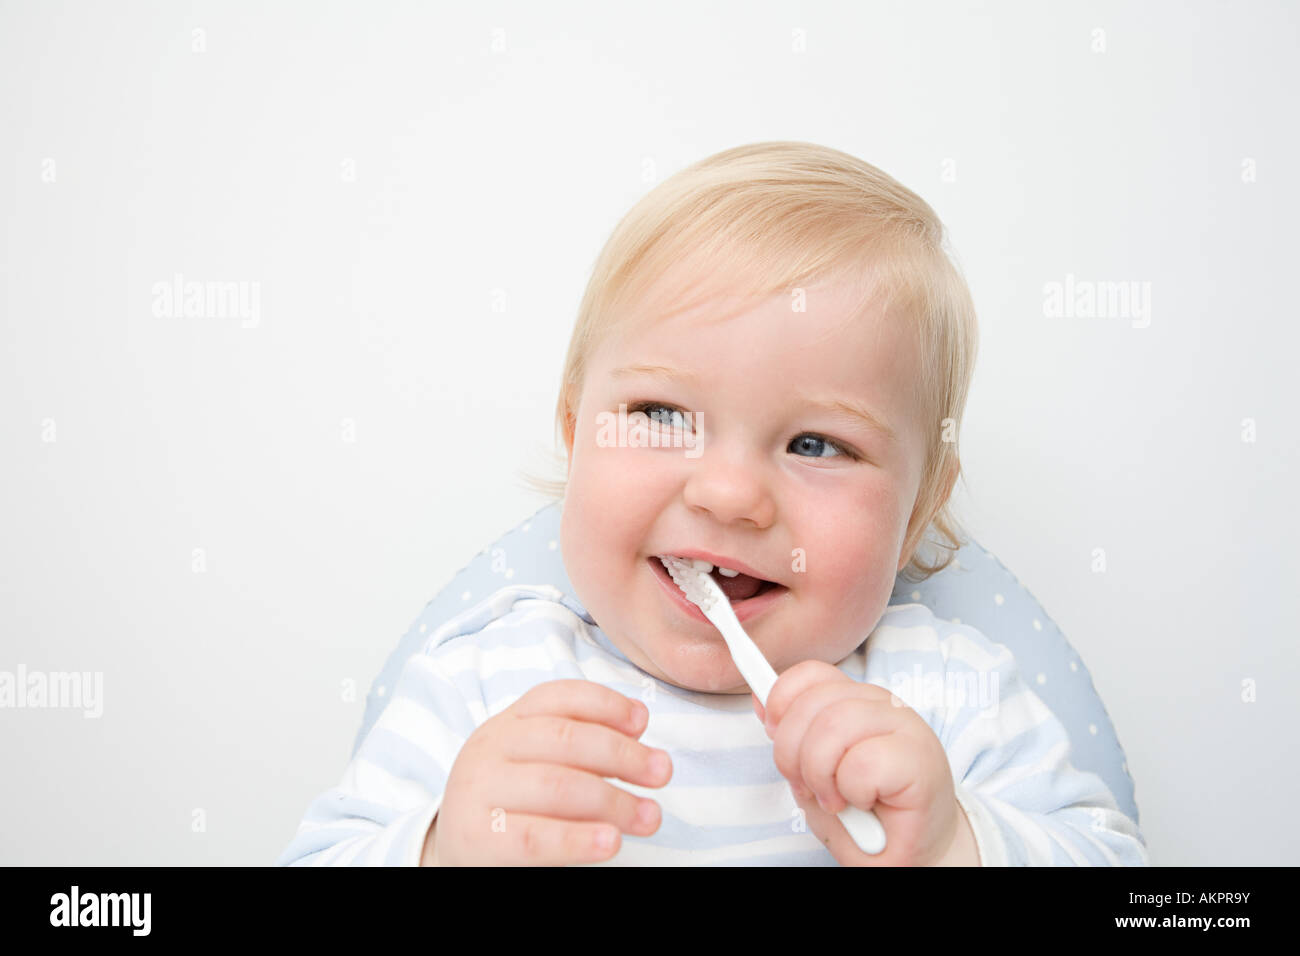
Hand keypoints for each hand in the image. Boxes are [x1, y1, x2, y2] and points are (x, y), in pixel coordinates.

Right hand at [425, 679, 671, 865]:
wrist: (454, 847)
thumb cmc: (511, 802)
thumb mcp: (536, 760)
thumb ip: (580, 744)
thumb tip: (638, 730)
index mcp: (509, 722)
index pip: (559, 697)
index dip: (605, 703)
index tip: (643, 722)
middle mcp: (491, 748)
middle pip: (565, 739)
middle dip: (622, 754)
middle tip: (662, 772)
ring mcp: (479, 792)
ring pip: (557, 786)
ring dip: (614, 801)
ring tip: (650, 817)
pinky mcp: (477, 838)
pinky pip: (535, 837)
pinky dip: (578, 839)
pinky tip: (610, 841)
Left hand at [755, 660, 972, 865]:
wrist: (912, 854)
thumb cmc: (865, 815)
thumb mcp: (813, 771)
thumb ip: (792, 734)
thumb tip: (760, 698)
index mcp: (856, 700)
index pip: (811, 674)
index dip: (781, 701)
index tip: (773, 734)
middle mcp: (882, 704)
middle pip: (813, 702)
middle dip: (792, 753)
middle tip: (808, 787)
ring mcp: (906, 726)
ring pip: (833, 726)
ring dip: (821, 775)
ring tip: (837, 800)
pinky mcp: (920, 759)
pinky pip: (862, 763)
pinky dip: (853, 792)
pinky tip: (867, 802)